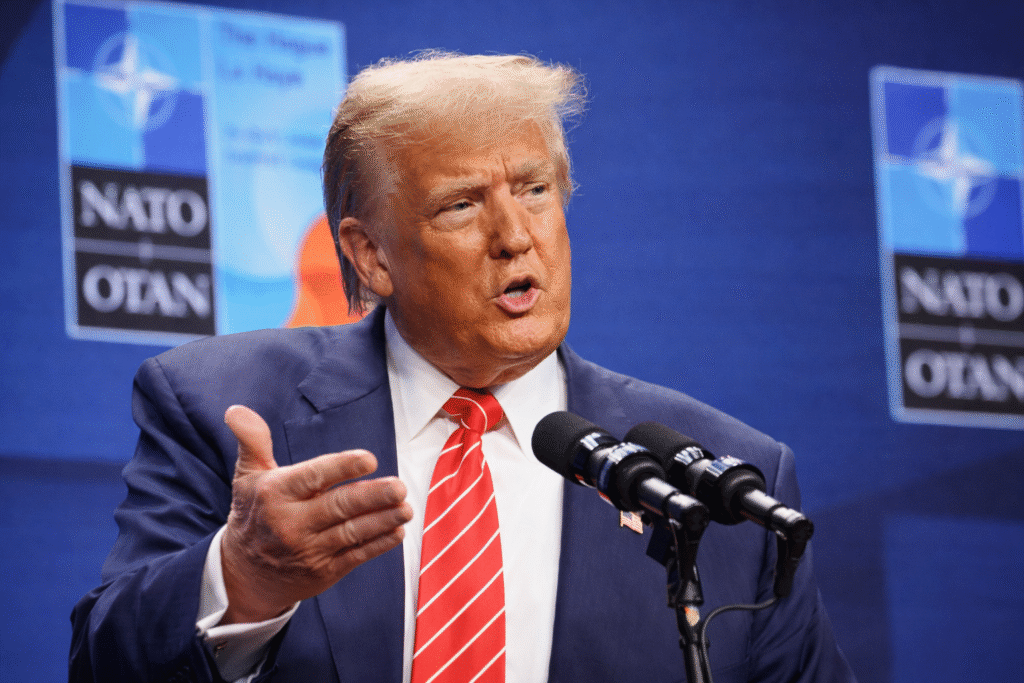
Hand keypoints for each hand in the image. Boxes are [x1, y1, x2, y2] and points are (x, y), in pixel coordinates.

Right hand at [219, 405, 411, 623]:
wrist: (242, 575)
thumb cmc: (253, 514)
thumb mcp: (247, 476)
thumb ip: (253, 441)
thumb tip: (236, 410)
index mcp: (276, 494)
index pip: (313, 477)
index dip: (342, 467)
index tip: (369, 459)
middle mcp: (291, 523)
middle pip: (339, 507)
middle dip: (373, 496)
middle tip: (399, 486)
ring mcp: (309, 550)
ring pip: (352, 533)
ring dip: (383, 520)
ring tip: (406, 508)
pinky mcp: (323, 572)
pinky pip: (356, 556)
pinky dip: (379, 545)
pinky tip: (397, 532)